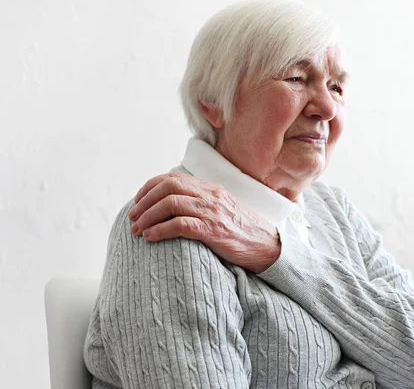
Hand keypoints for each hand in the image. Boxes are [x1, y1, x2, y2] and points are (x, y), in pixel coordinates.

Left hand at [128, 172, 280, 272]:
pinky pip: (179, 225)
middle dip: (144, 201)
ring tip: (136, 230)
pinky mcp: (213, 231)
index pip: (173, 178)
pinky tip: (150, 238)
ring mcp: (212, 212)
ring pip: (170, 204)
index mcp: (211, 188)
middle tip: (132, 218)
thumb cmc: (244, 232)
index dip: (149, 187)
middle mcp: (210, 196)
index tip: (138, 201)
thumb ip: (203, 203)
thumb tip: (175, 206)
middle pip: (167, 187)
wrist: (269, 247)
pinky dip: (159, 230)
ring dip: (147, 216)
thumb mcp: (224, 209)